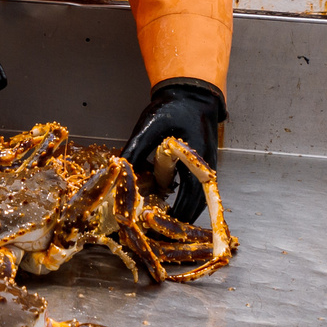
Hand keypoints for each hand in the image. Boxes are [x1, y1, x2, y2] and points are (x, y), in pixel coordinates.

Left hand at [124, 79, 224, 223]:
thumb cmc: (173, 108)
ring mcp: (205, 168)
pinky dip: (181, 199)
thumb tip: (119, 171)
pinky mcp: (200, 166)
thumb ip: (135, 149)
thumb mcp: (149, 126)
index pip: (192, 196)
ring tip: (160, 223)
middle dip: (180, 220)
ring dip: (181, 210)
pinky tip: (164, 202)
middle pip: (198, 203)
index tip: (161, 226)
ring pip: (197, 198)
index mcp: (197, 160)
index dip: (177, 214)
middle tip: (160, 233)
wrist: (191, 93)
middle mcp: (206, 168)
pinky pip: (193, 188)